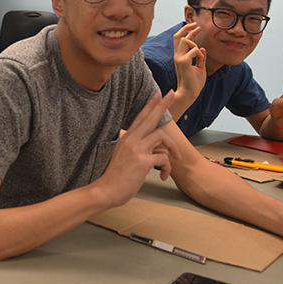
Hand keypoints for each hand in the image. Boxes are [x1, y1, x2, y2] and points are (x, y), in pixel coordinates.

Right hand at [96, 91, 180, 208]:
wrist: (106, 190)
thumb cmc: (116, 177)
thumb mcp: (126, 157)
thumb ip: (142, 150)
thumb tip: (160, 151)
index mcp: (127, 138)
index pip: (140, 116)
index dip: (150, 104)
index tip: (158, 93)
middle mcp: (131, 140)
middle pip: (151, 118)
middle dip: (163, 104)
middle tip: (171, 93)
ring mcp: (137, 149)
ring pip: (162, 136)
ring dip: (173, 148)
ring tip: (176, 158)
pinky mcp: (142, 161)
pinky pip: (164, 157)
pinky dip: (167, 166)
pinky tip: (162, 176)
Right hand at [172, 23, 205, 104]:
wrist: (189, 94)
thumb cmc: (193, 84)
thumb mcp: (200, 68)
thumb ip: (200, 58)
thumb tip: (202, 48)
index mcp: (180, 57)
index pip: (180, 39)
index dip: (188, 31)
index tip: (197, 27)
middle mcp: (177, 56)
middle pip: (178, 36)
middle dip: (187, 28)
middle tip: (197, 25)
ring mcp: (179, 58)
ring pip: (185, 41)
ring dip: (195, 44)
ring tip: (200, 55)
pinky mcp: (183, 62)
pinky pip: (194, 50)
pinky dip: (200, 54)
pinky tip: (201, 61)